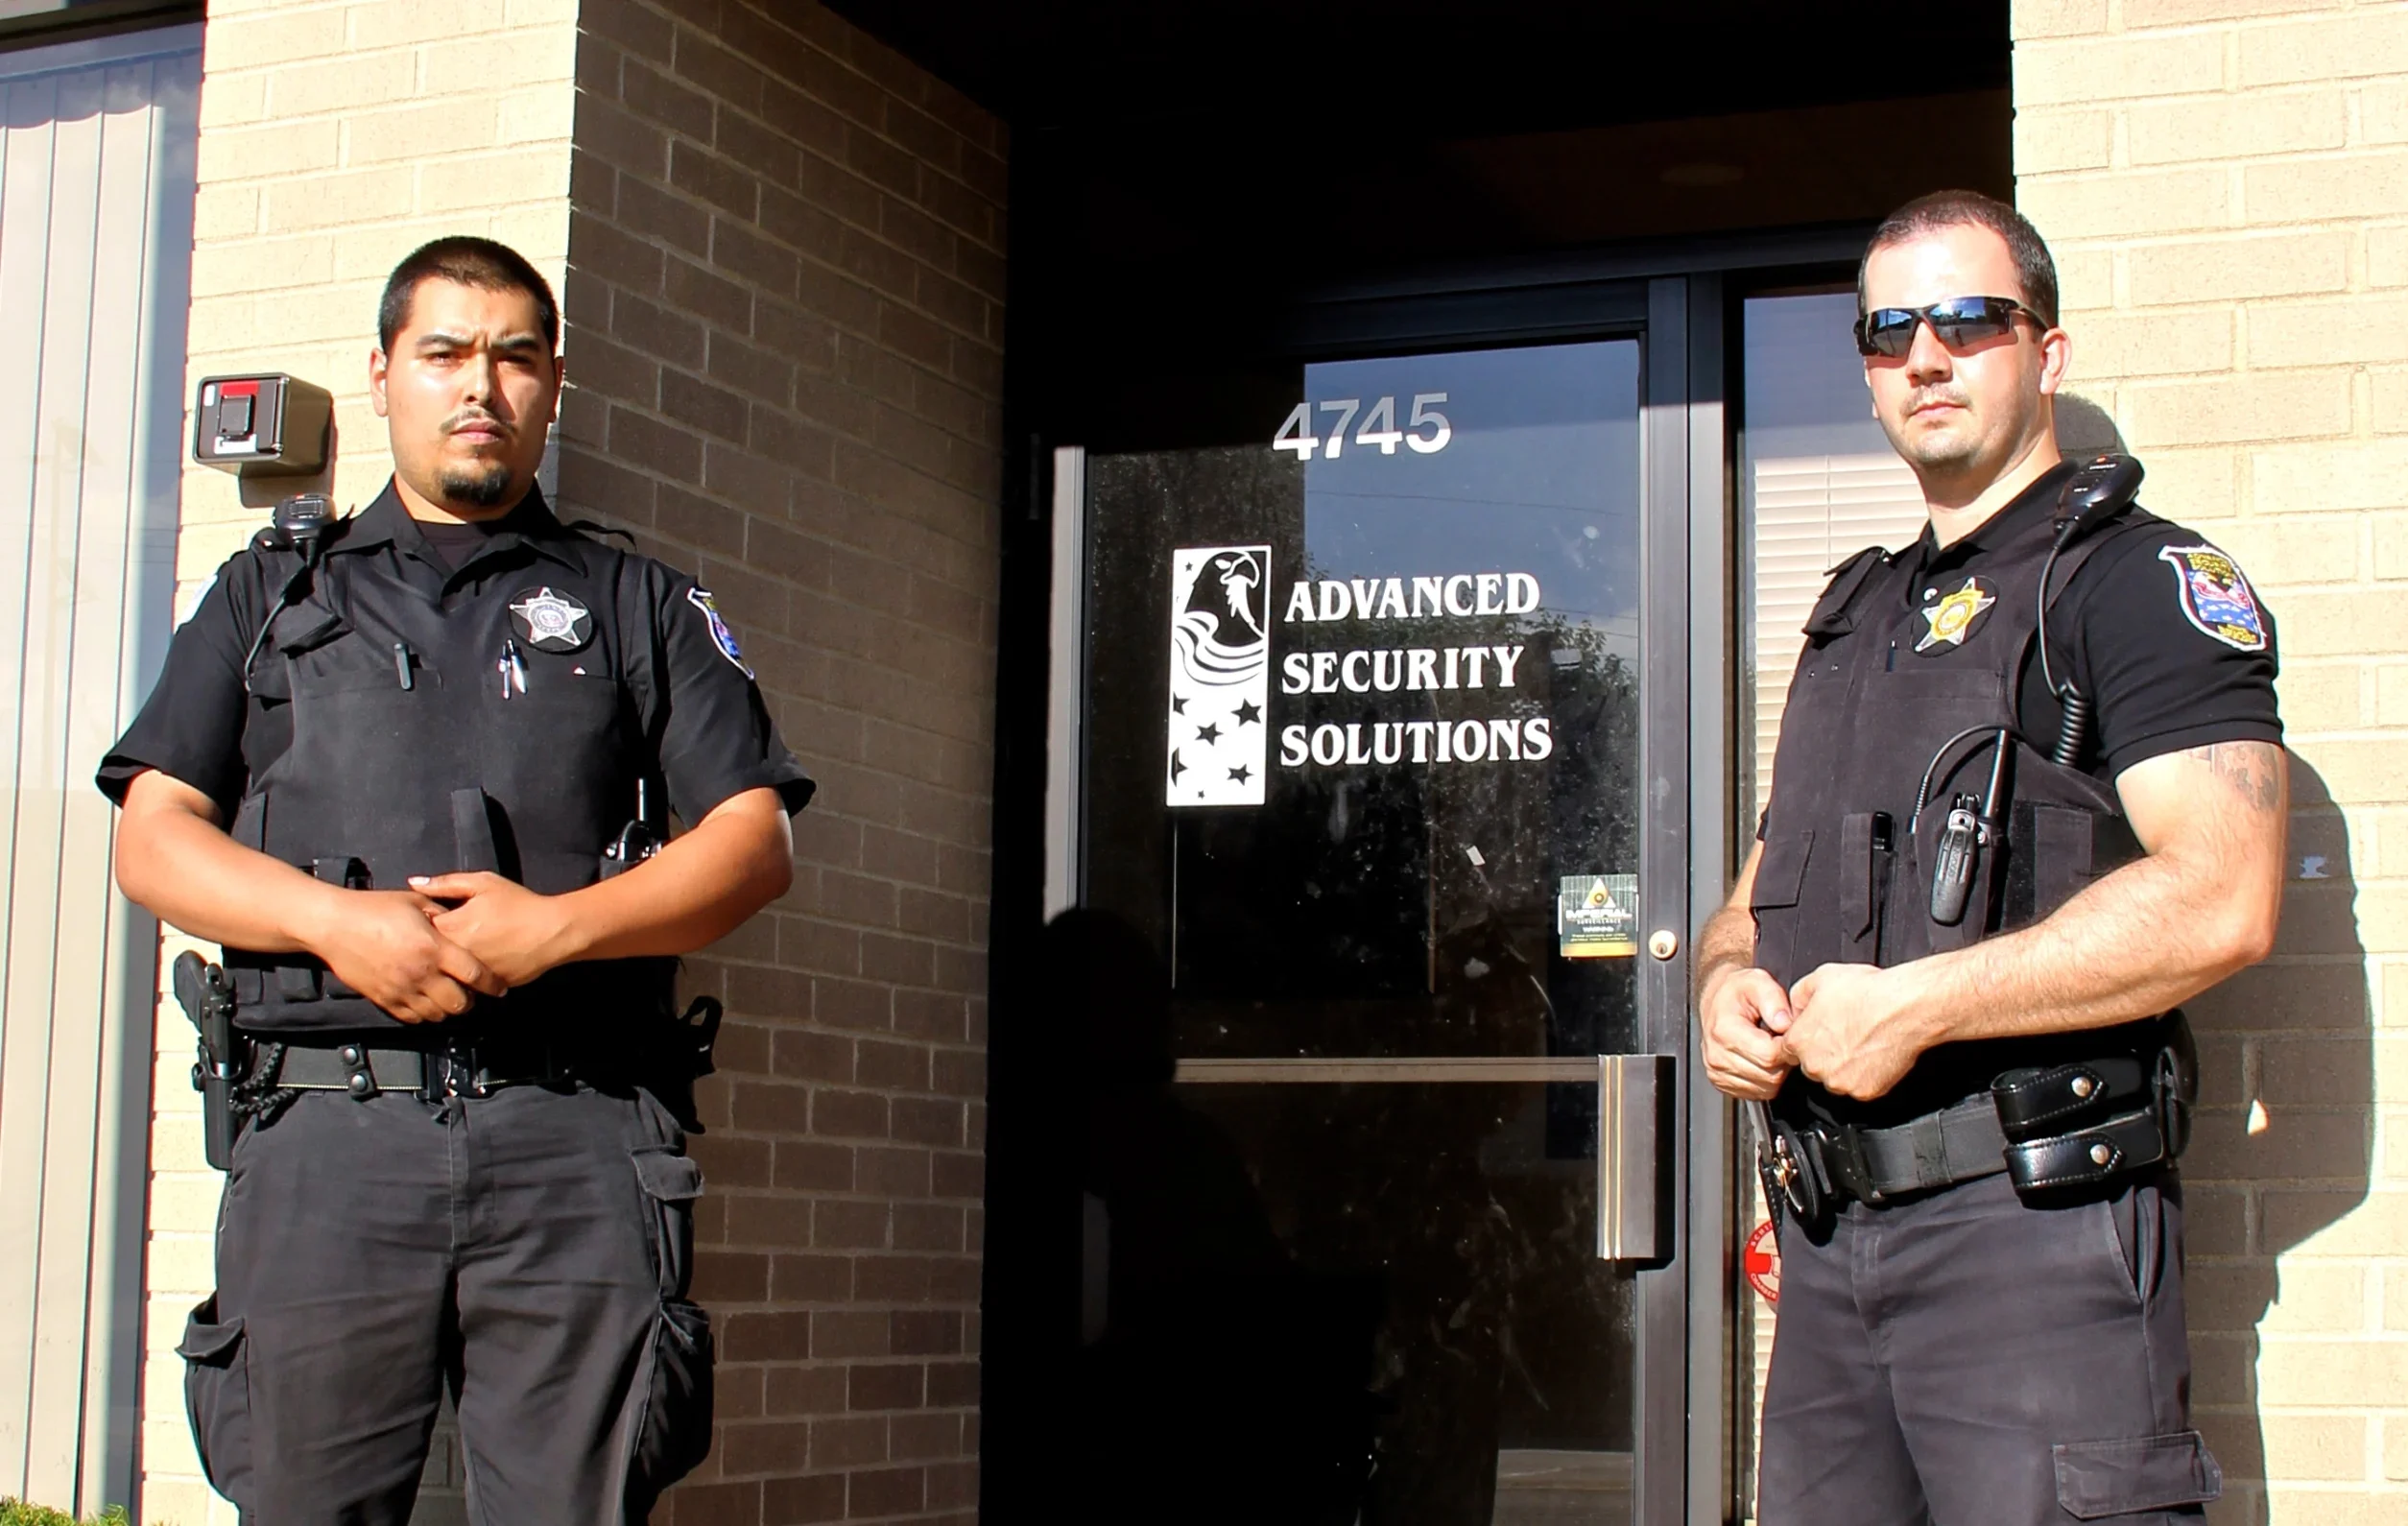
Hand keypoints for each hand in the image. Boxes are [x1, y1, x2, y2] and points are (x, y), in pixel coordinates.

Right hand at [308, 889, 503, 1023]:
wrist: (333, 925)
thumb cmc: (373, 909)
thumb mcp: (414, 902)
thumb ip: (441, 912)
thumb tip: (458, 920)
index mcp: (433, 947)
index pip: (474, 974)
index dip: (491, 984)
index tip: (498, 988)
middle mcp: (421, 973)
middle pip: (459, 1003)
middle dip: (470, 1001)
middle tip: (471, 994)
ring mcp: (401, 989)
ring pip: (437, 1015)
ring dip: (447, 1009)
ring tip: (448, 998)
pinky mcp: (383, 999)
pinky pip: (412, 1017)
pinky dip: (424, 1014)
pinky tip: (426, 1002)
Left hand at [412, 872, 578, 988]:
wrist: (553, 931)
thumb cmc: (519, 904)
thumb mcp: (483, 884)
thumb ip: (445, 883)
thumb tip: (412, 883)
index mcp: (450, 927)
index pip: (418, 929)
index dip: (423, 924)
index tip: (434, 919)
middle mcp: (455, 954)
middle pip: (430, 954)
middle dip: (434, 946)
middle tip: (454, 935)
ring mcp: (469, 974)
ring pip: (447, 972)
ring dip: (449, 964)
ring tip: (469, 950)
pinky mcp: (484, 988)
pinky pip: (467, 983)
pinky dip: (469, 975)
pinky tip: (483, 961)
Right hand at [1698, 963, 1793, 1100]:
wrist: (1716, 1000)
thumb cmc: (1737, 992)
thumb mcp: (1758, 982)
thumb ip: (1774, 999)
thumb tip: (1785, 1023)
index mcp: (1724, 1030)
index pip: (1769, 1056)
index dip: (1787, 1048)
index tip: (1788, 1035)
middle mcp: (1717, 1054)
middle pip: (1769, 1076)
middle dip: (1784, 1062)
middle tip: (1782, 1042)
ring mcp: (1717, 1071)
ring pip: (1765, 1088)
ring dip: (1776, 1073)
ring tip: (1771, 1050)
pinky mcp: (1721, 1082)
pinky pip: (1756, 1094)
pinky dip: (1765, 1081)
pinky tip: (1762, 1061)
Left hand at [1778, 962, 1932, 1100]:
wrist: (1905, 1008)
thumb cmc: (1867, 992)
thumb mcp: (1819, 978)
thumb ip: (1797, 997)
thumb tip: (1795, 1008)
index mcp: (1799, 1041)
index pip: (1789, 1048)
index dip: (1806, 1037)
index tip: (1820, 1030)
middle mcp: (1815, 1067)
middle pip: (1811, 1065)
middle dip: (1823, 1052)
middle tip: (1845, 1032)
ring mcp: (1840, 1082)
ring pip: (1834, 1078)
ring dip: (1842, 1066)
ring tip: (1861, 1040)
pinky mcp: (1865, 1092)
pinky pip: (1858, 1086)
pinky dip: (1865, 1075)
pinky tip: (1873, 1052)